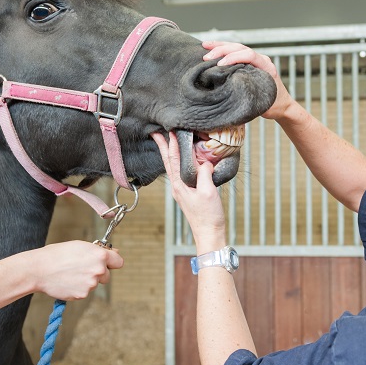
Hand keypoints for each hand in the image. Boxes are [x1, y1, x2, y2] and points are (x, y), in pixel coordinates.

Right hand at [0, 240, 123, 310]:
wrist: (39, 269)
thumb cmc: (57, 254)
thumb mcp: (80, 246)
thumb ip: (98, 251)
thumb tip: (114, 254)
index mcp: (100, 255)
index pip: (118, 262)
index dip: (112, 262)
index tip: (107, 263)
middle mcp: (98, 270)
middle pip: (107, 275)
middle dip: (97, 273)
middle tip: (81, 268)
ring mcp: (91, 284)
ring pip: (94, 284)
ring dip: (87, 281)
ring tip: (70, 273)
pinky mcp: (82, 294)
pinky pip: (84, 292)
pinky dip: (78, 288)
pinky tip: (67, 281)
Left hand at [152, 131, 226, 251]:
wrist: (209, 234)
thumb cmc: (209, 216)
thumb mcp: (208, 192)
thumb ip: (205, 174)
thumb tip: (205, 162)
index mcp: (180, 185)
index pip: (174, 160)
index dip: (172, 144)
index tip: (169, 130)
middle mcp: (177, 187)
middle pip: (169, 162)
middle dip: (163, 146)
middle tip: (156, 132)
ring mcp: (181, 191)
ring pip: (173, 167)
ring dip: (170, 153)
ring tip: (166, 142)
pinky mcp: (187, 194)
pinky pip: (180, 173)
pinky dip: (179, 163)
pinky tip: (182, 161)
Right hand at [202, 41, 293, 120]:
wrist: (283, 105)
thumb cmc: (275, 105)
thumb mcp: (264, 101)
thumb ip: (251, 93)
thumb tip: (231, 89)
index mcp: (267, 66)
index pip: (249, 55)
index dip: (233, 58)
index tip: (220, 65)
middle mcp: (261, 60)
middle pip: (240, 48)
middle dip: (222, 50)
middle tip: (207, 57)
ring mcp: (256, 60)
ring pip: (237, 47)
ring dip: (220, 47)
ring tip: (205, 46)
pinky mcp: (249, 64)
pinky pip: (236, 53)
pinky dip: (223, 51)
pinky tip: (212, 50)